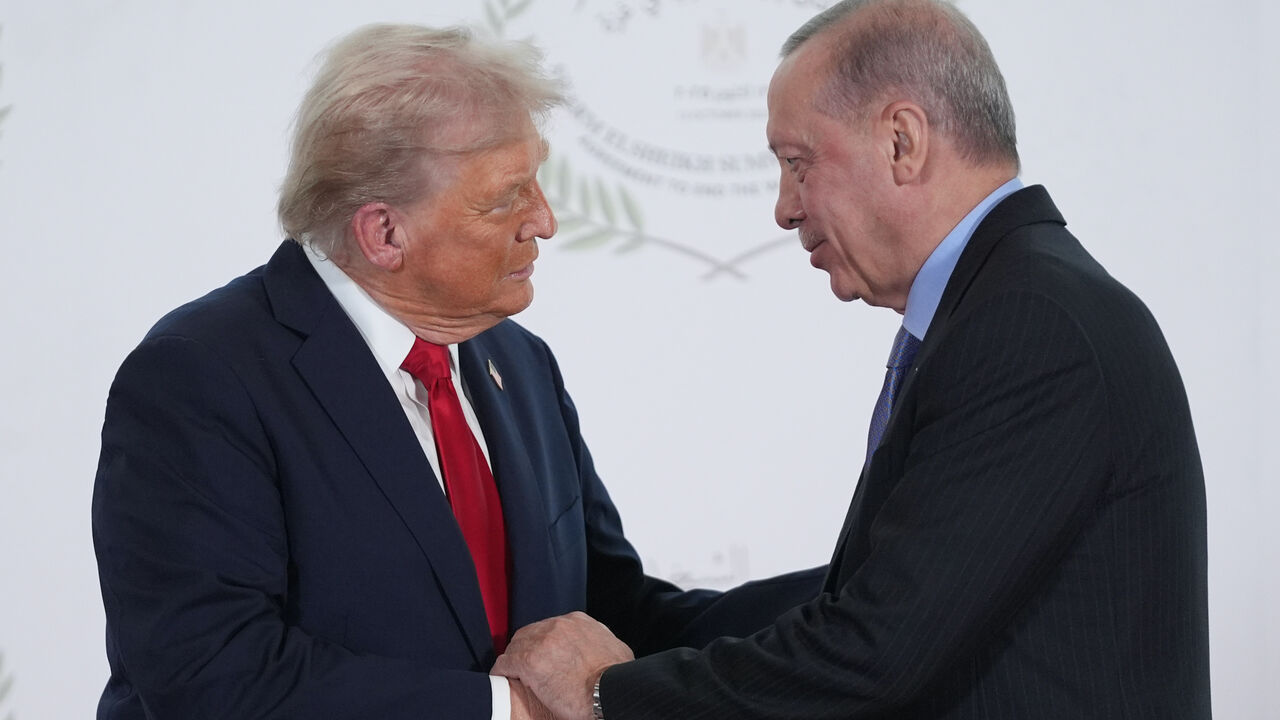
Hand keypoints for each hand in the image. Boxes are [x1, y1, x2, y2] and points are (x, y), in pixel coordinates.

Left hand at [492, 611, 633, 719]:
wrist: (610, 691)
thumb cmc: (617, 678)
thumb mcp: (616, 650)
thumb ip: (603, 644)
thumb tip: (606, 650)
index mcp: (578, 622)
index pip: (551, 628)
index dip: (544, 643)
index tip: (544, 656)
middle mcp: (559, 626)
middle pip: (531, 633)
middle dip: (527, 649)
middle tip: (525, 666)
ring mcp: (542, 642)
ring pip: (517, 646)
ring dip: (514, 659)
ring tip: (513, 673)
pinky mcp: (529, 661)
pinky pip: (506, 663)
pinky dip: (502, 670)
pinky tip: (502, 678)